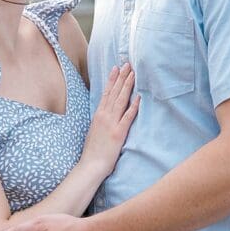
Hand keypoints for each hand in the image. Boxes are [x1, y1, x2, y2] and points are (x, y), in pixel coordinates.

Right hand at [81, 63, 139, 178]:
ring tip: (133, 74)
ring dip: (127, 86)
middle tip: (127, 64)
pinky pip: (127, 117)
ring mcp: (111, 123)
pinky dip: (133, 106)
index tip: (116, 68)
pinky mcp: (118, 133)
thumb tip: (106, 113)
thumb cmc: (93, 151)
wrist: (90, 165)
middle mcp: (104, 116)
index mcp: (99, 115)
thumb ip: (101, 121)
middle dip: (122, 77)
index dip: (112, 80)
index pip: (106, 93)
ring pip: (120, 100)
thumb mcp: (95, 131)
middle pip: (114, 93)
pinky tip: (138, 97)